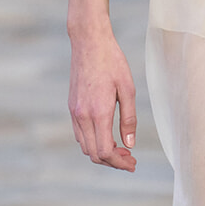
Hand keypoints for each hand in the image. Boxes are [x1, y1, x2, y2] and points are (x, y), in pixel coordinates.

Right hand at [68, 27, 136, 170]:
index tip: (133, 163)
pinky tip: (107, 135)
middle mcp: (82, 115)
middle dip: (112, 161)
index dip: (119, 163)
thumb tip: (130, 144)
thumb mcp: (128, 89)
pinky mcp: (71, 106)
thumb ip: (129, 119)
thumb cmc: (112, 62)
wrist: (88, 42)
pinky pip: (79, 134)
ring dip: (102, 152)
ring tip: (120, 149)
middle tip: (130, 159)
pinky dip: (93, 141)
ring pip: (85, 146)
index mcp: (98, 113)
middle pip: (93, 153)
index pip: (105, 151)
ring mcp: (74, 112)